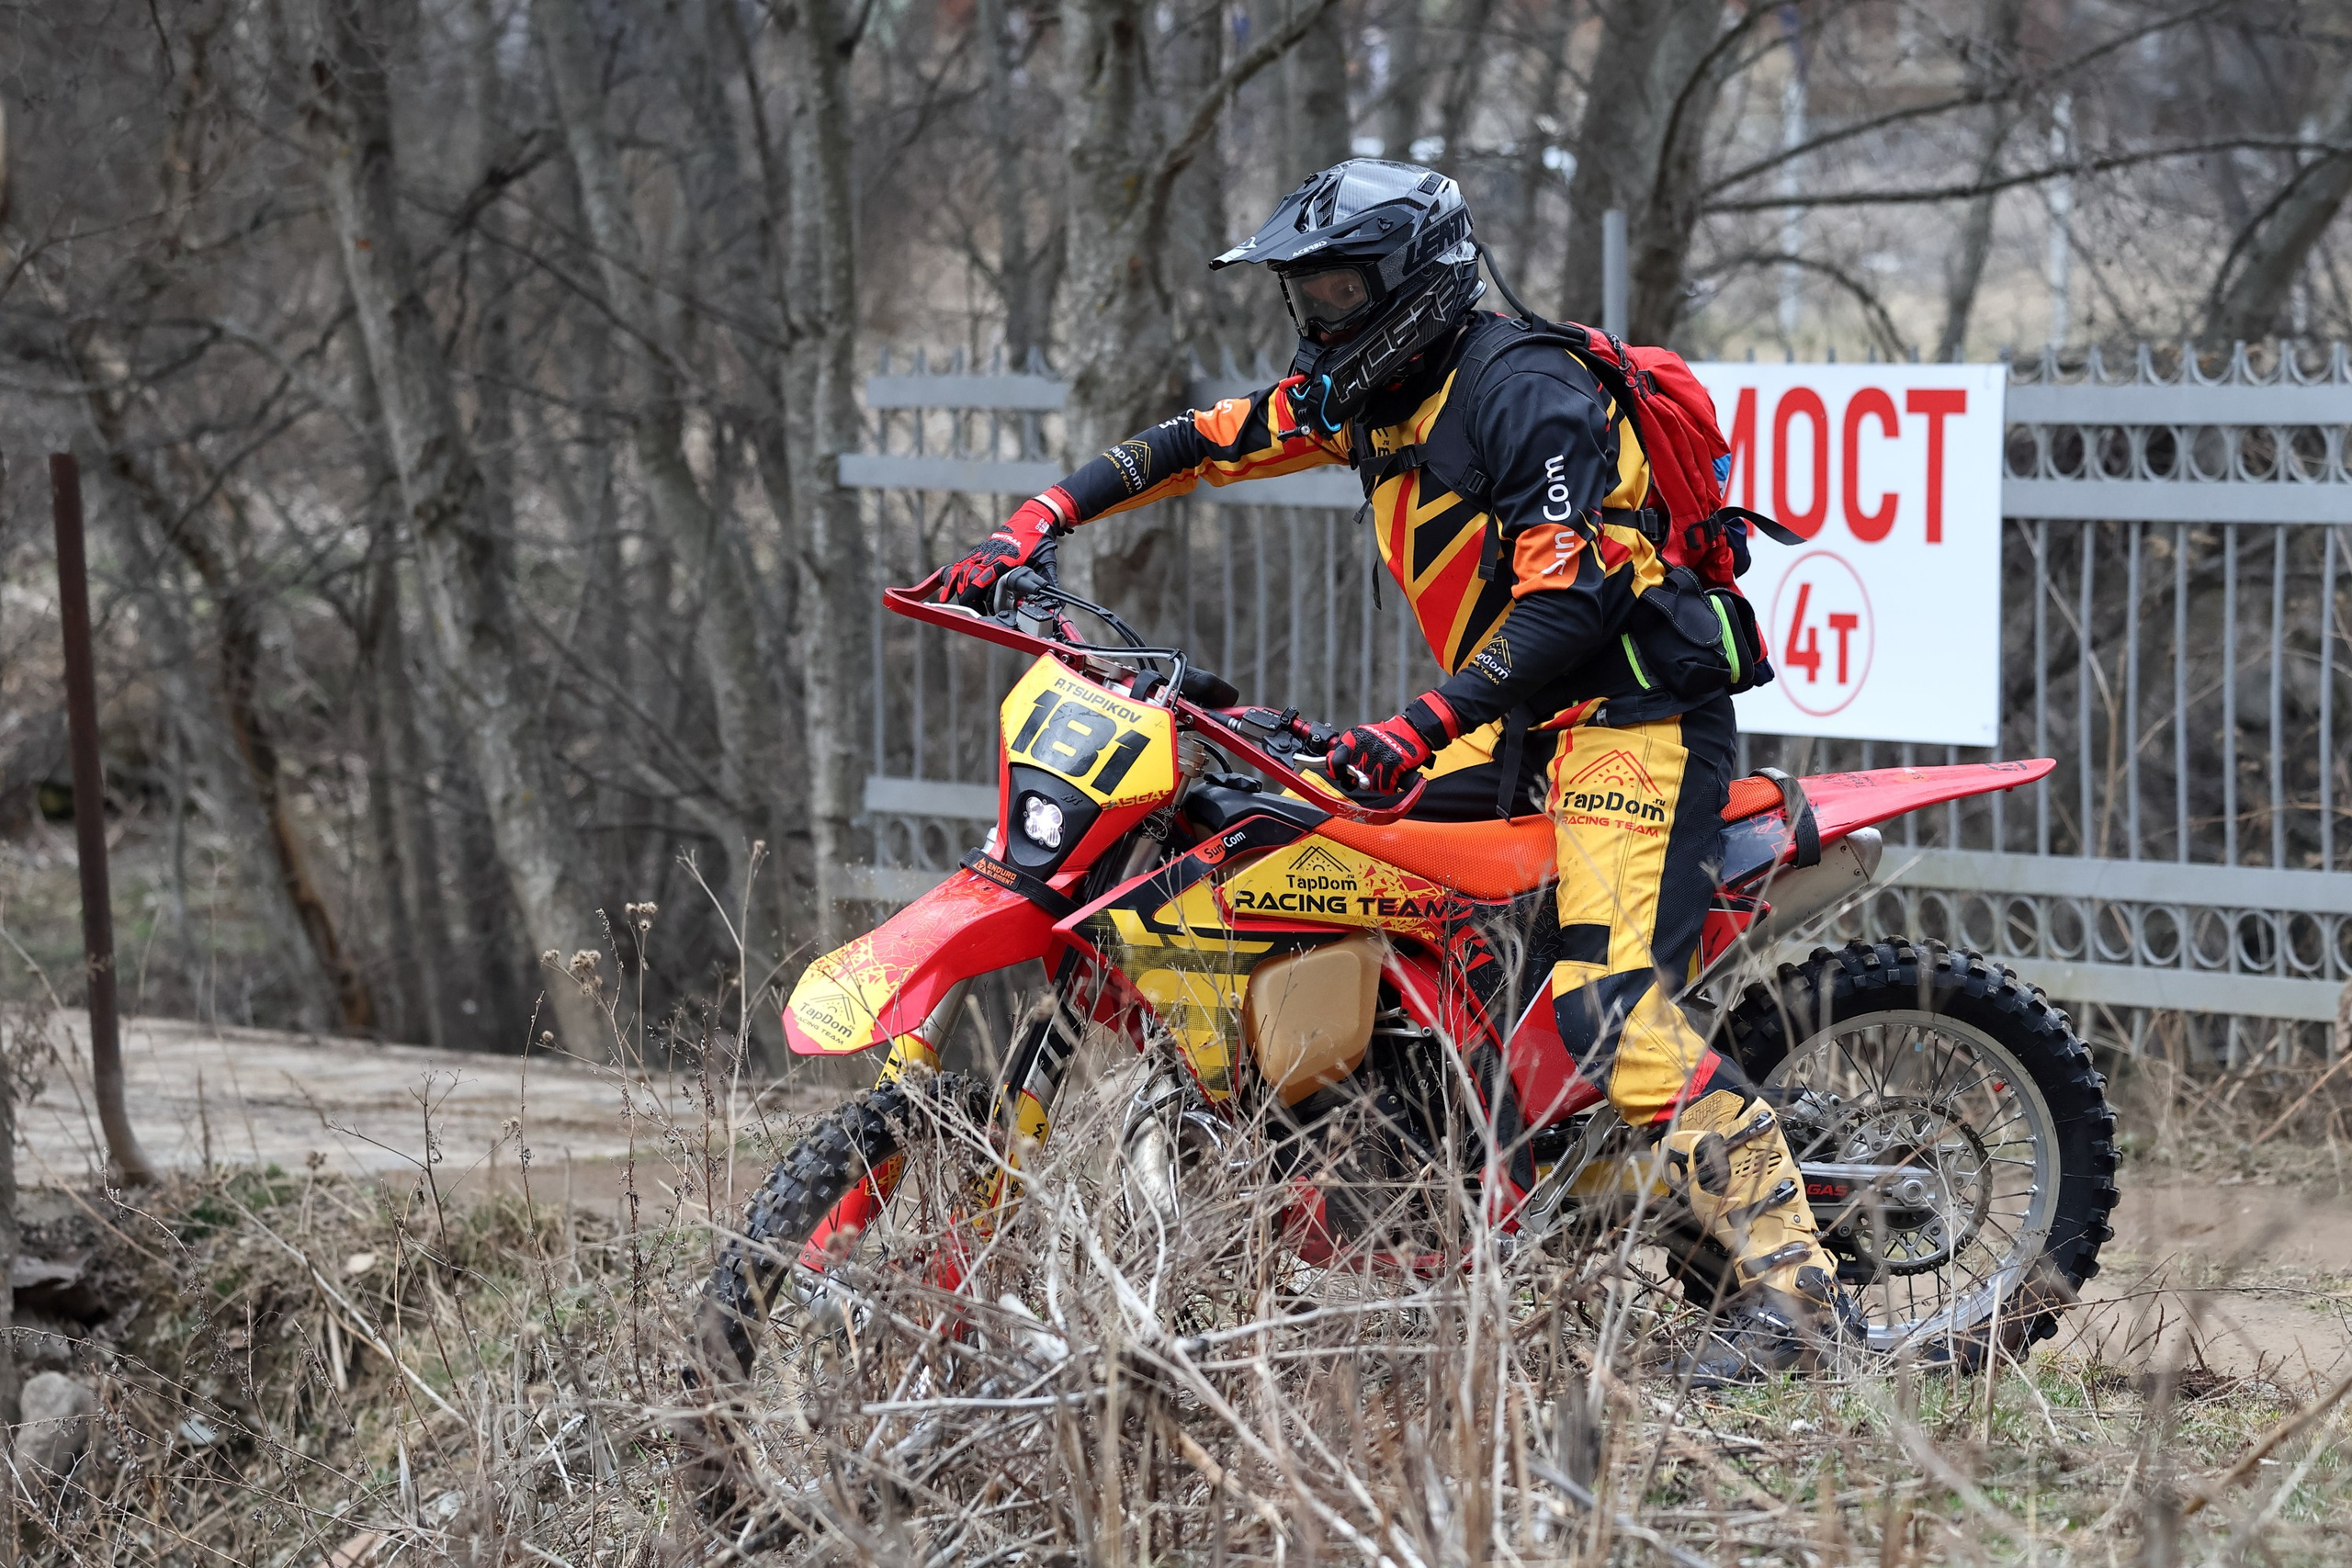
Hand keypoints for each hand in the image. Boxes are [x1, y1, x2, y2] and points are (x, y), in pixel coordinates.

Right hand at [942, 489, 1072, 607]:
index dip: (975, 589)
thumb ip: (1048, 583)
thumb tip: (1055, 603)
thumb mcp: (1047, 562)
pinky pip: (964, 561)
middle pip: (971, 574)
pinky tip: (946, 582)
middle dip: (965, 592)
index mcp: (1007, 558)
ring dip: (955, 583)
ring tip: (947, 598)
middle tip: (966, 607)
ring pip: (964, 567)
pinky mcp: (982, 549)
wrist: (1034, 517)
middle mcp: (993, 553)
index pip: (986, 575)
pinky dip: (953, 572)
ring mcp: (985, 550)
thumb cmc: (1039, 540)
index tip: (971, 601)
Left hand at [1327, 696, 1455, 793]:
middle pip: (1353, 778)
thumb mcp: (1364, 735)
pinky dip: (1390, 784)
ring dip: (1377, 782)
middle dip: (1361, 779)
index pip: (1334, 760)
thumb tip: (1334, 765)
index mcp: (1353, 738)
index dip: (1336, 771)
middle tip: (1371, 770)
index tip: (1339, 773)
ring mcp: (1377, 756)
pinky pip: (1384, 786)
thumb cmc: (1388, 735)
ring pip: (1369, 784)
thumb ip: (1349, 749)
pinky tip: (1393, 774)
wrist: (1414, 731)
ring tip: (1385, 769)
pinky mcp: (1391, 764)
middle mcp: (1363, 747)